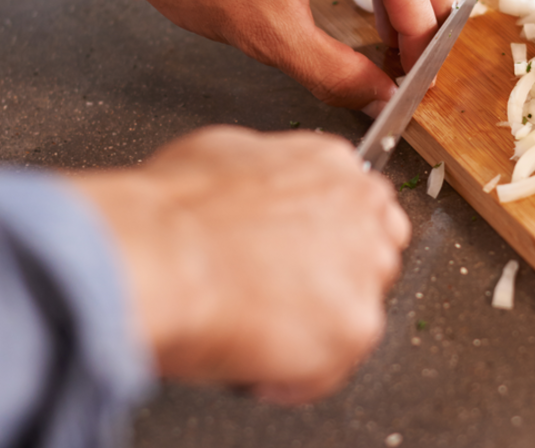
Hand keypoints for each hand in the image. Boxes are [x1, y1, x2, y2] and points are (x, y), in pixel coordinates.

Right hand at [66, 126, 409, 402]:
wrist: (161, 255)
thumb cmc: (172, 212)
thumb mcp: (219, 154)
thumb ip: (263, 173)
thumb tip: (253, 191)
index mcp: (330, 165)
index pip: (360, 206)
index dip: (326, 240)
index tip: (300, 259)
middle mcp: (361, 212)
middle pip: (373, 257)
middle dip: (331, 283)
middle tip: (278, 300)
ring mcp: (364, 271)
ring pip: (355, 315)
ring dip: (313, 331)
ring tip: (256, 334)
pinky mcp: (355, 327)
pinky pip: (330, 368)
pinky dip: (293, 379)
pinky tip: (254, 365)